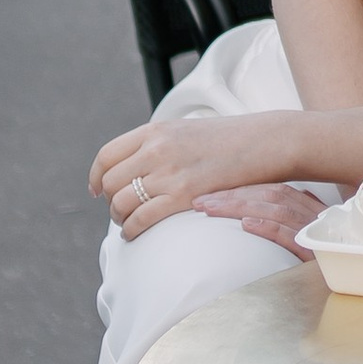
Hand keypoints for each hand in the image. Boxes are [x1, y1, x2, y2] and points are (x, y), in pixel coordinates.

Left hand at [89, 112, 313, 243]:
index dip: (97, 177)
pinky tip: (135, 233)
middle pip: (111, 181)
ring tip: (128, 222)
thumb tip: (135, 166)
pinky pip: (141, 219)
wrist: (266, 142)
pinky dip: (132, 230)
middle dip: (110, 200)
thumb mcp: (186, 130)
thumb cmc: (230, 140)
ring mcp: (170, 173)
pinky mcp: (184, 196)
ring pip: (122, 202)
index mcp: (155, 130)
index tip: (98, 190)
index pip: (106, 155)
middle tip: (120, 209)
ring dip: (120, 217)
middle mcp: (156, 149)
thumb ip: (158, 144)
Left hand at [194, 184, 328, 258]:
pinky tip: (247, 224)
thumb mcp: (321, 234)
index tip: (213, 193)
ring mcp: (318, 232)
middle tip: (201, 200)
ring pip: (276, 210)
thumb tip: (282, 201)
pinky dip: (268, 227)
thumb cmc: (340, 256)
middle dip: (233, 195)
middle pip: (272, 195)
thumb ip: (302, 217)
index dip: (243, 188)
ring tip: (212, 209)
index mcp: (314, 210)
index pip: (276, 190)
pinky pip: (291, 235)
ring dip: (240, 206)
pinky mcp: (318, 252)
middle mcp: (316, 216)